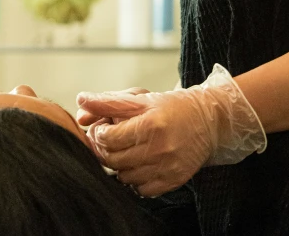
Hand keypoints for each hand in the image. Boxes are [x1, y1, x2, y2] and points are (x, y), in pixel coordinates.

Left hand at [76, 64, 265, 196]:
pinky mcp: (172, 181)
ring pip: (124, 177)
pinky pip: (141, 190)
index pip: (108, 139)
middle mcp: (159, 148)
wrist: (206, 121)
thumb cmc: (170, 107)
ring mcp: (166, 167)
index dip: (98, 133)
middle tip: (108, 139)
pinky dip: (134, 179)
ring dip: (118, 164)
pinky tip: (138, 163)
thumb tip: (81, 101)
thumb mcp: (139, 98)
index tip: (102, 127)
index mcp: (150, 124)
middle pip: (113, 160)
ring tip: (125, 149)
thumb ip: (107, 102)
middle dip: (104, 149)